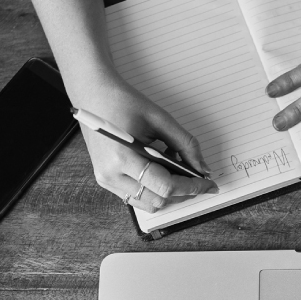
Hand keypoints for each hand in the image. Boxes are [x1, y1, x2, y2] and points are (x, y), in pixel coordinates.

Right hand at [77, 75, 217, 212]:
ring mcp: (106, 180)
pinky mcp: (105, 181)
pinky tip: (160, 173)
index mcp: (123, 157)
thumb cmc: (123, 102)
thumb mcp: (160, 119)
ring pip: (147, 204)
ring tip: (176, 173)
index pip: (165, 186)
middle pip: (157, 200)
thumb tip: (202, 168)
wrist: (93, 95)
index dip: (191, 187)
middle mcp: (111, 174)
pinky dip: (153, 190)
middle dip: (182, 193)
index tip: (207, 185)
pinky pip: (135, 197)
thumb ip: (185, 145)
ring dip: (167, 194)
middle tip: (197, 179)